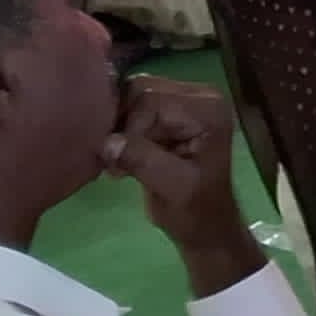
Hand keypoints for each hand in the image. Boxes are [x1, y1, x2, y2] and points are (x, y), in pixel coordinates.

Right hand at [108, 74, 262, 281]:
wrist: (204, 224)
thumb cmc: (195, 210)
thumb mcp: (171, 187)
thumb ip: (143, 160)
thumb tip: (108, 142)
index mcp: (208, 108)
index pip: (153, 99)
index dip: (129, 128)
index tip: (118, 166)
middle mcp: (200, 95)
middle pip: (142, 90)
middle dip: (122, 126)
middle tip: (115, 164)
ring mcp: (185, 101)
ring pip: (134, 97)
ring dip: (119, 130)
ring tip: (119, 165)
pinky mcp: (170, 113)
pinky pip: (135, 108)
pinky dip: (122, 132)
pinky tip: (121, 159)